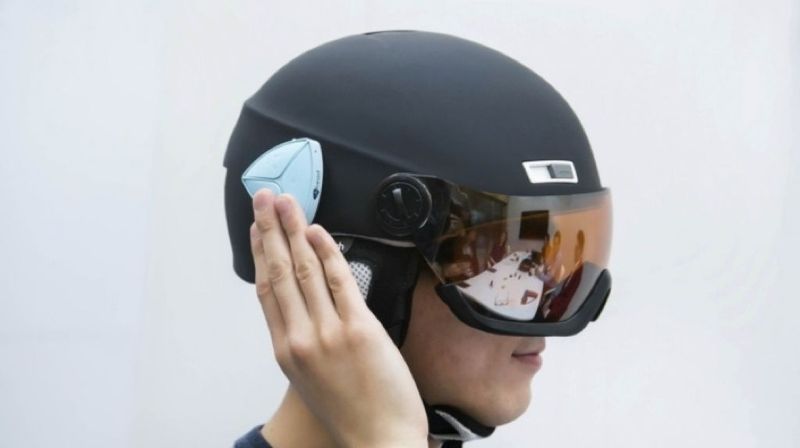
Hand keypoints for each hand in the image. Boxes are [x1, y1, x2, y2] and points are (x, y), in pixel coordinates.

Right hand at [249, 189, 427, 447]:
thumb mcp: (312, 379)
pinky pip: (338, 280)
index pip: (267, 291)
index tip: (257, 228)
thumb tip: (308, 307)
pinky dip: (327, 251)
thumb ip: (305, 342)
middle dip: (269, 229)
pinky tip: (317, 230)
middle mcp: (300, 338)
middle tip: (263, 198)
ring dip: (292, 229)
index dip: (261, 254)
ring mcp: (327, 332)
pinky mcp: (359, 328)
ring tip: (285, 202)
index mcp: (286, 351)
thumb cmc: (351, 414)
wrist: (380, 441)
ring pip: (303, 269)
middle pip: (279, 272)